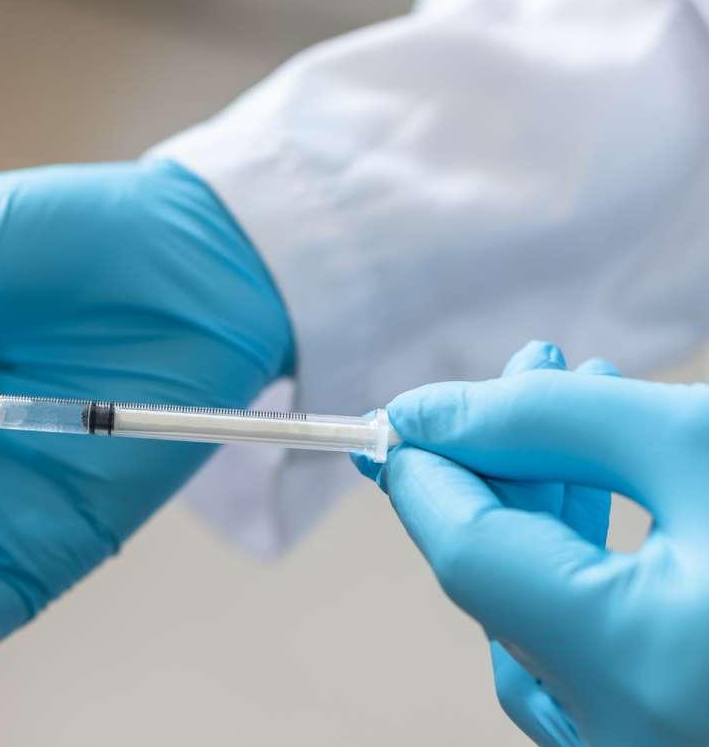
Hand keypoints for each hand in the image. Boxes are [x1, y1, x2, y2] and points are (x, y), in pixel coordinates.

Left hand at [369, 342, 708, 745]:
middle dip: (498, 474)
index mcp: (633, 668)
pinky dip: (575, 580)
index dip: (428, 470)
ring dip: (537, 522)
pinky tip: (603, 507)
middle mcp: (622, 743)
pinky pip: (581, 665)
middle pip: (496, 591)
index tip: (409, 411)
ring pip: (534, 631)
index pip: (467, 557)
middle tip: (525, 380)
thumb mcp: (697, 447)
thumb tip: (430, 416)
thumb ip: (552, 424)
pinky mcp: (652, 746)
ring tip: (575, 429)